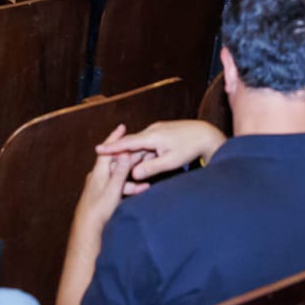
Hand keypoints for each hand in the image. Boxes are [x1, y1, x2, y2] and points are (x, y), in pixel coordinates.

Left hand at [74, 125, 143, 231]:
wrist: (87, 229)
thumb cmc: (99, 210)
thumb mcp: (113, 190)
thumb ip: (120, 172)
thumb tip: (124, 154)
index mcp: (98, 172)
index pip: (108, 150)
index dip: (115, 138)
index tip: (123, 128)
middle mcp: (98, 176)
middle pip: (115, 162)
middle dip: (129, 157)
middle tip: (143, 151)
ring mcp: (100, 186)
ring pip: (119, 176)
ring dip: (132, 176)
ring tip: (147, 178)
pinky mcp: (103, 195)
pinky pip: (118, 186)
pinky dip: (129, 186)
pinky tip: (141, 190)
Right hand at [96, 119, 227, 189]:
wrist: (206, 135)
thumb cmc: (190, 148)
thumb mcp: (170, 161)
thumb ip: (151, 167)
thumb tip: (133, 173)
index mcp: (152, 136)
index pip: (127, 143)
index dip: (112, 147)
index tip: (98, 149)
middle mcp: (152, 130)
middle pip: (131, 144)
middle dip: (120, 154)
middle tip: (106, 164)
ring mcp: (157, 131)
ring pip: (140, 145)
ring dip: (133, 156)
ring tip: (121, 166)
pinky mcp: (163, 133)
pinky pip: (148, 144)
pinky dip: (143, 153)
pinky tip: (140, 161)